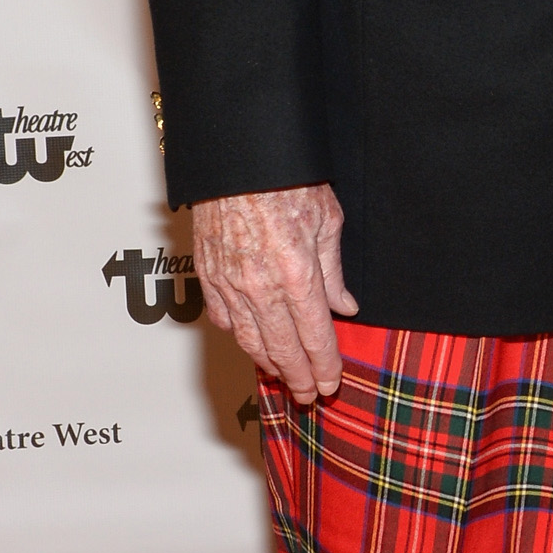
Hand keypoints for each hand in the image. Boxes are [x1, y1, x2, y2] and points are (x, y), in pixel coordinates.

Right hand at [192, 184, 358, 404]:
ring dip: (268, 364)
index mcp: (296, 275)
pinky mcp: (207, 273)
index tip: (331, 383)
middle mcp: (260, 287)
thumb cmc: (287, 178)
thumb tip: (346, 306)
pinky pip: (223, 317)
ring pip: (249, 340)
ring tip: (284, 378)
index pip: (314, 337)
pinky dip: (238, 336)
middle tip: (310, 396)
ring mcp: (229, 283)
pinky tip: (250, 342)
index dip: (324, 366)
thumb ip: (334, 271)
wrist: (238, 155)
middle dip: (298, 378)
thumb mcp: (328, 219)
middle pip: (281, 349)